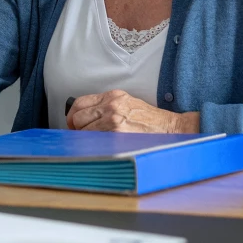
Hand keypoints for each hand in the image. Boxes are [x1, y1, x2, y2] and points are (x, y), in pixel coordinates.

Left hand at [67, 90, 199, 133]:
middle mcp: (111, 106)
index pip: (80, 103)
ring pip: (83, 130)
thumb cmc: (150, 119)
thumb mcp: (127, 103)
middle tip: (82, 135)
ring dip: (85, 138)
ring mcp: (114, 121)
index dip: (72, 115)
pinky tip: (100, 147)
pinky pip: (94, 141)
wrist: (170, 128)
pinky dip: (93, 145)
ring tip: (94, 142)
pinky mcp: (117, 135)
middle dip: (76, 128)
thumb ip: (107, 106)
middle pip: (78, 117)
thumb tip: (86, 117)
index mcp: (113, 96)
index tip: (73, 123)